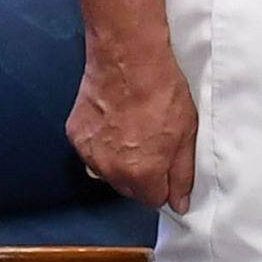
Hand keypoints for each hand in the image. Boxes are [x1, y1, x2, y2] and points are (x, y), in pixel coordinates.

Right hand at [67, 39, 198, 211]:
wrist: (128, 59)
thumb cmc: (159, 91)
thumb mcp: (186, 135)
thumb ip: (182, 175)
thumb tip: (179, 201)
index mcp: (142, 174)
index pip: (153, 200)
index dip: (163, 184)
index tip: (165, 166)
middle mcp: (111, 171)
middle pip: (128, 188)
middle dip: (141, 173)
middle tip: (150, 142)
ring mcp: (89, 153)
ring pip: (108, 171)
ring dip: (118, 159)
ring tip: (130, 129)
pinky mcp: (75, 135)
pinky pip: (91, 151)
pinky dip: (102, 142)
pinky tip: (113, 121)